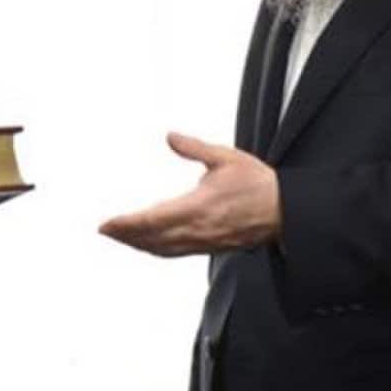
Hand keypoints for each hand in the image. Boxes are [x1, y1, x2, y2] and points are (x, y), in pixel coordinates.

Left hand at [98, 132, 280, 256]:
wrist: (287, 212)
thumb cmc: (259, 185)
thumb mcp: (225, 158)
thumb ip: (194, 148)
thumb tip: (171, 137)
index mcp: (198, 207)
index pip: (153, 219)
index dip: (126, 223)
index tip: (107, 223)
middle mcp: (198, 230)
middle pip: (152, 239)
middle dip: (125, 236)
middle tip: (104, 231)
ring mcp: (204, 242)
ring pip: (163, 249)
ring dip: (138, 245)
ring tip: (120, 237)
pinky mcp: (211, 247)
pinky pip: (177, 253)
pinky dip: (157, 250)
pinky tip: (149, 244)